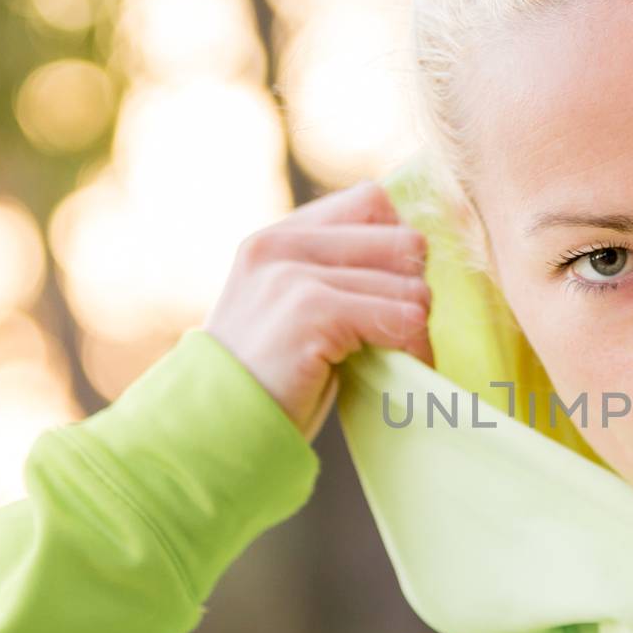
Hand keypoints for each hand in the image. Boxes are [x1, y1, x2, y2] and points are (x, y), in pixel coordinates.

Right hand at [203, 180, 432, 443]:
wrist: (215, 430)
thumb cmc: (266, 382)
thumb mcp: (288, 310)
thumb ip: (332, 275)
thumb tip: (412, 259)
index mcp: (278, 238)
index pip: (372, 201)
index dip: (396, 249)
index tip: (390, 294)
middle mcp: (284, 246)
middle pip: (403, 241)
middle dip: (414, 290)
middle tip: (400, 332)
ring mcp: (295, 276)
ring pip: (411, 286)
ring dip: (417, 330)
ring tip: (398, 357)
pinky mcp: (313, 312)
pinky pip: (403, 319)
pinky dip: (414, 350)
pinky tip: (401, 369)